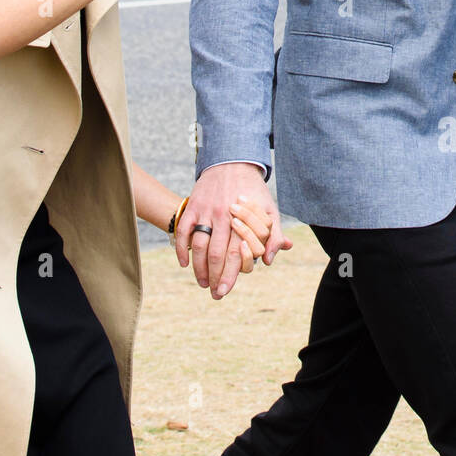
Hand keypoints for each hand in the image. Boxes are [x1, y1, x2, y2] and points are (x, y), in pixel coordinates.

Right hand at [177, 163, 291, 298]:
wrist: (233, 161)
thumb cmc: (253, 191)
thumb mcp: (270, 210)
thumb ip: (273, 235)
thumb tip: (268, 260)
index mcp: (244, 219)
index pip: (236, 254)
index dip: (230, 275)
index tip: (224, 291)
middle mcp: (224, 216)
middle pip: (215, 254)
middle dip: (213, 277)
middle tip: (213, 293)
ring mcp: (207, 211)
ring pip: (198, 245)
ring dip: (198, 267)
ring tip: (202, 282)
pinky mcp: (194, 205)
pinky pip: (184, 230)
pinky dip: (181, 248)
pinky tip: (184, 263)